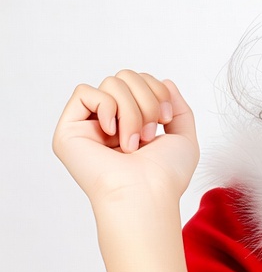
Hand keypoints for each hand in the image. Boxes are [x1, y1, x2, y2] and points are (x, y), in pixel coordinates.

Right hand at [52, 72, 199, 209]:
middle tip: (149, 133)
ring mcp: (88, 126)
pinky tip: (111, 132)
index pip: (140, 80)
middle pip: (126, 76)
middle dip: (147, 99)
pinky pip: (84, 92)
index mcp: (131, 122)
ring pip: (111, 83)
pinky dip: (105, 107)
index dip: (158, 91)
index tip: (165, 119)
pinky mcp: (69, 131)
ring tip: (133, 141)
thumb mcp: (183, 135)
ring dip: (131, 110)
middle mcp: (109, 122)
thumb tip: (165, 81)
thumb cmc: (166, 175)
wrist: (147, 194)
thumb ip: (177, 106)